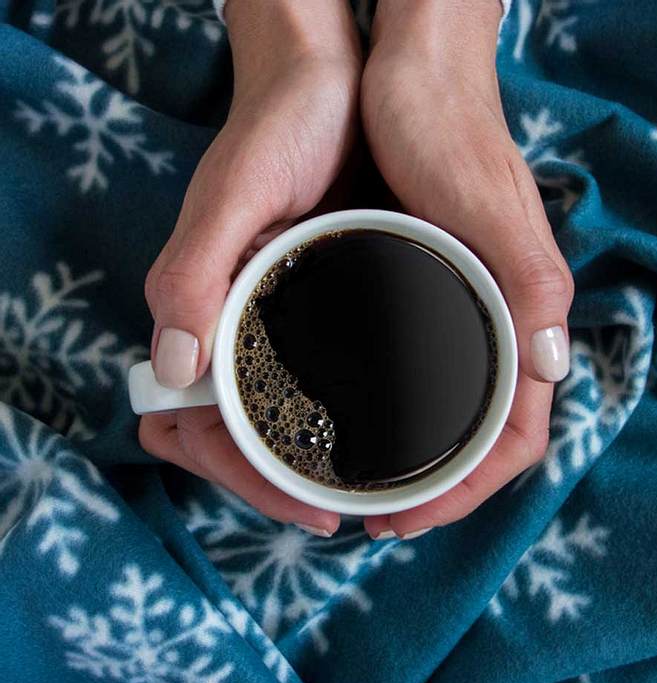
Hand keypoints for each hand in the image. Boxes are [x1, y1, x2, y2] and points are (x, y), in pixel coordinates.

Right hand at [138, 0, 360, 535]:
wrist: (327, 84)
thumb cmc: (278, 129)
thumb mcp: (235, 195)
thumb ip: (193, 275)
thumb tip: (172, 372)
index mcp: (202, 312)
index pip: (198, 428)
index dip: (247, 478)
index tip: (310, 506)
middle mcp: (233, 325)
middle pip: (233, 439)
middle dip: (276, 485)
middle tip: (337, 511)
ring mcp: (275, 319)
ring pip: (271, 419)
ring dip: (302, 465)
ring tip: (358, 489)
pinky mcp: (317, 304)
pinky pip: (309, 380)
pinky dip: (330, 420)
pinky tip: (372, 430)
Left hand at [360, 0, 573, 538]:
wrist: (415, 73)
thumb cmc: (449, 131)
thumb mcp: (487, 205)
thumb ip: (528, 282)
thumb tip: (550, 368)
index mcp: (526, 312)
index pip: (516, 435)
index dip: (469, 489)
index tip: (408, 517)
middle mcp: (504, 320)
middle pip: (486, 435)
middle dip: (440, 488)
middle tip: (376, 515)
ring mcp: (470, 307)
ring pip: (458, 407)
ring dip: (421, 455)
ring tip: (366, 480)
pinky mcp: (434, 286)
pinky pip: (430, 367)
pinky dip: (402, 407)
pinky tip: (359, 412)